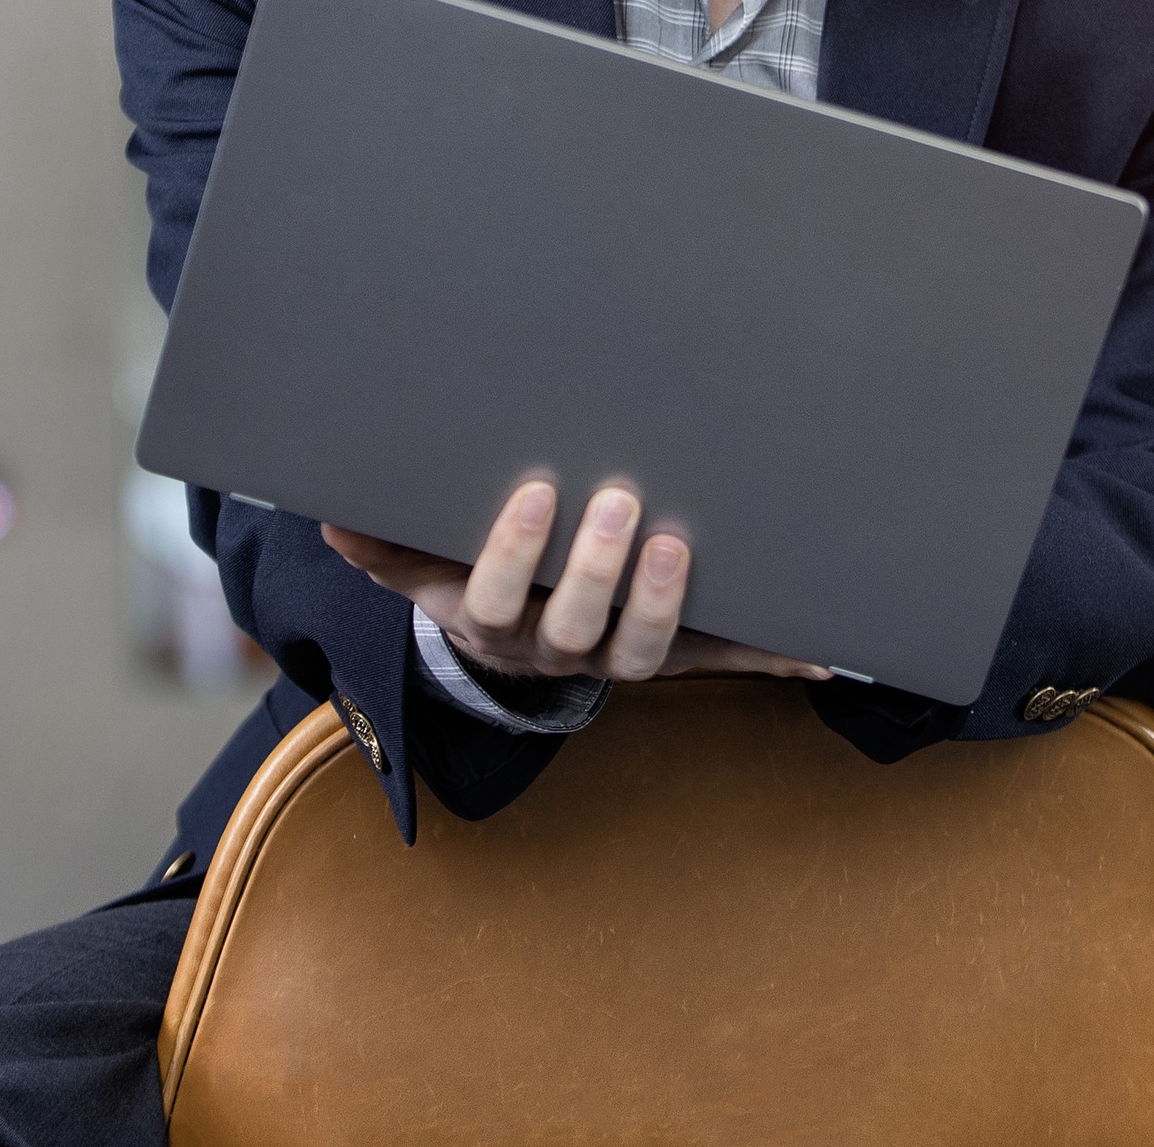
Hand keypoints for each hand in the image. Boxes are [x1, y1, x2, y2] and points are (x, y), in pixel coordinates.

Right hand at [323, 479, 830, 685]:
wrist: (516, 640)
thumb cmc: (472, 576)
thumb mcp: (422, 564)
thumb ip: (384, 545)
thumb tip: (327, 521)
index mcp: (493, 623)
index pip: (497, 598)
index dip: (516, 553)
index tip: (537, 491)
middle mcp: (557, 648)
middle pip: (578, 629)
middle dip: (598, 570)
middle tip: (619, 503)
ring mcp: (620, 654)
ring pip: (646, 649)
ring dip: (668, 604)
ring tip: (683, 543)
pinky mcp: (680, 655)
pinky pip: (728, 663)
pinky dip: (778, 661)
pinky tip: (826, 657)